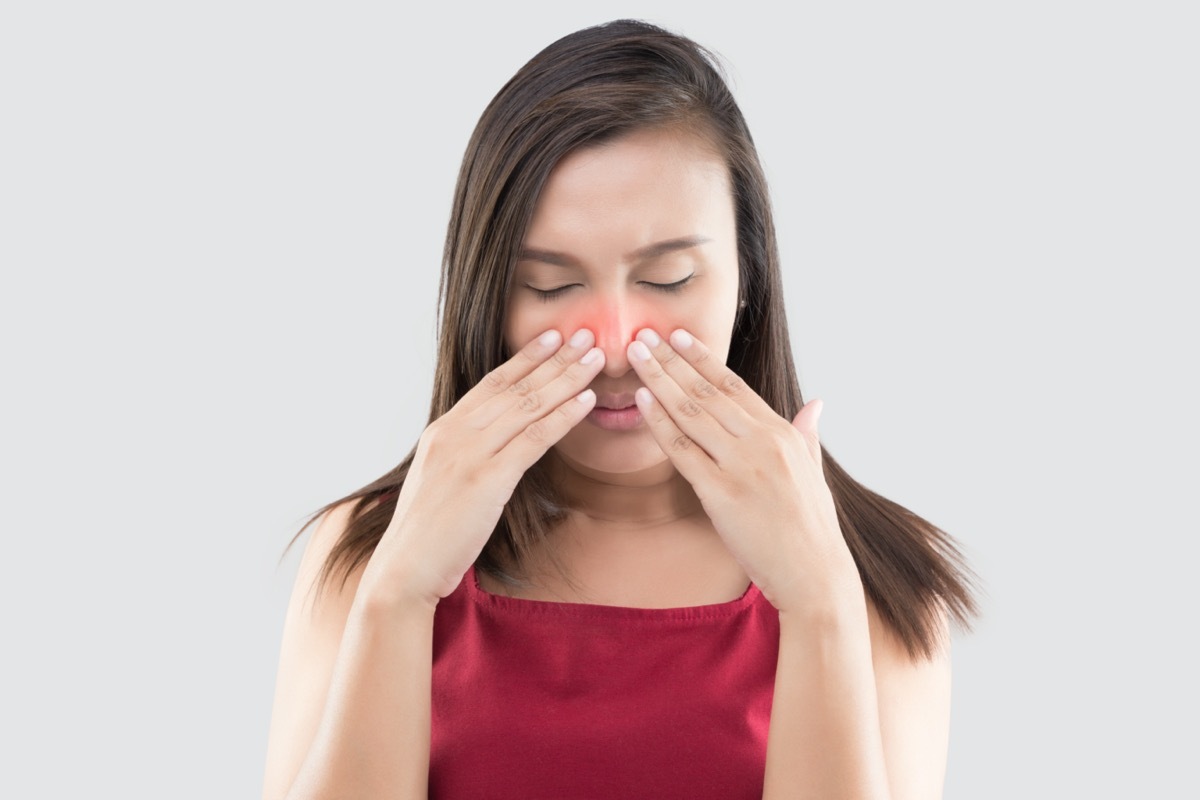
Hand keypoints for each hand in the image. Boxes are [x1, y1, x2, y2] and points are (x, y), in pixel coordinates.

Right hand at [359, 328, 605, 607]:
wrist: (404, 569)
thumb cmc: (428, 535)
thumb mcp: (441, 481)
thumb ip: (467, 455)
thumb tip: (498, 445)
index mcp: (443, 430)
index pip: (492, 383)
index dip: (526, 358)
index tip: (553, 337)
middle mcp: (454, 433)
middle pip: (515, 387)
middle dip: (555, 359)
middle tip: (586, 334)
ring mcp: (468, 454)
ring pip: (527, 406)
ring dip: (567, 378)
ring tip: (596, 357)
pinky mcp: (485, 479)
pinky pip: (532, 439)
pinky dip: (562, 416)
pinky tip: (586, 401)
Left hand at [626, 328, 858, 612]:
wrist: (815, 575)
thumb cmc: (813, 529)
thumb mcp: (814, 472)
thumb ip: (807, 434)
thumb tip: (815, 404)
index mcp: (783, 433)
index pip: (734, 385)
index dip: (702, 358)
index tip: (679, 336)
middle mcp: (763, 442)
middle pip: (707, 391)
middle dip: (672, 360)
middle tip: (645, 334)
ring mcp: (742, 466)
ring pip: (692, 413)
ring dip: (660, 380)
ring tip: (637, 355)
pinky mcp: (722, 494)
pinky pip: (683, 451)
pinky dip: (660, 423)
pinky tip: (642, 401)